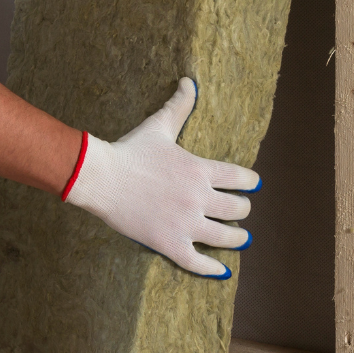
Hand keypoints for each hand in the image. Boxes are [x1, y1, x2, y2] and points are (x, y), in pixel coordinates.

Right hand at [63, 78, 259, 277]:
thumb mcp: (159, 125)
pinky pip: (198, 262)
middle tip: (241, 212)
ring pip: (226, 237)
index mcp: (200, 170)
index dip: (250, 183)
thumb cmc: (130, 150)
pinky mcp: (170, 243)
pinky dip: (213, 269)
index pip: (241, 179)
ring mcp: (186, 223)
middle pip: (238, 209)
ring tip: (240, 238)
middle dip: (243, 210)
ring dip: (237, 238)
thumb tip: (189, 81)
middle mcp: (199, 198)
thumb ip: (179, 106)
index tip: (252, 185)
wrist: (101, 177)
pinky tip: (222, 271)